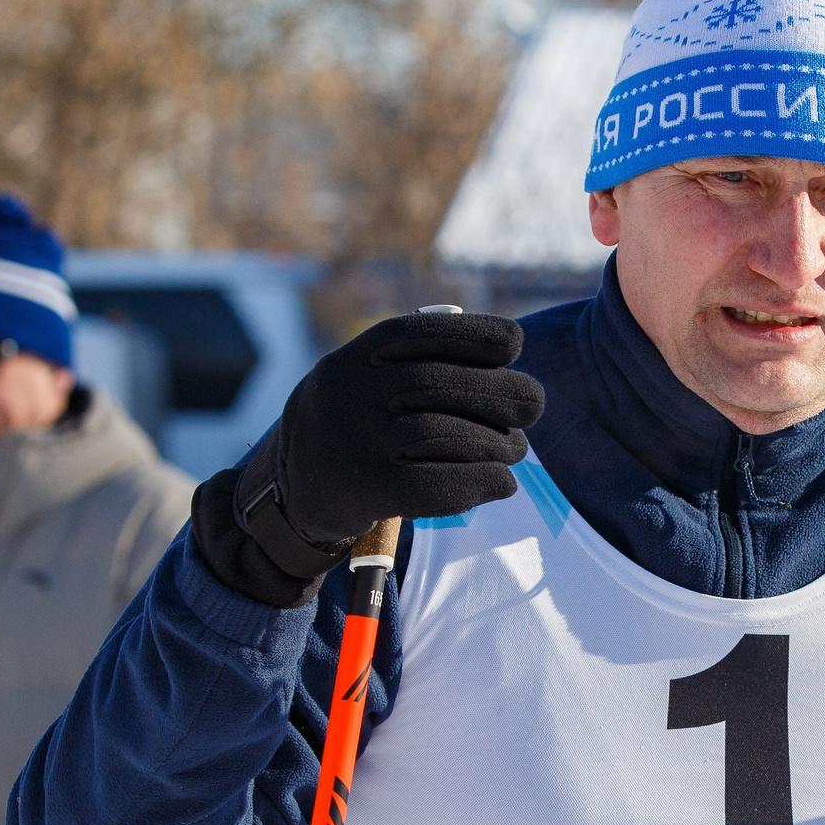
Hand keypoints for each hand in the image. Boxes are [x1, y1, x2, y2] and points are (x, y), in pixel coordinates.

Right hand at [249, 312, 544, 558]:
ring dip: (496, 443)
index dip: (478, 335)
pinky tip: (501, 483)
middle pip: (441, 383)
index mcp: (358, 355)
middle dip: (501, 393)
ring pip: (443, 435)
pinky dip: (480, 483)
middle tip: (531, 406)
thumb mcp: (368, 374)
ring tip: (515, 448)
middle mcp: (353, 392)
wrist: (292, 487)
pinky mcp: (368, 491)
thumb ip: (422, 361)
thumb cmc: (355, 422)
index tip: (514, 346)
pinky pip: (434, 487)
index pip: (424, 333)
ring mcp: (359, 442)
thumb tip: (508, 367)